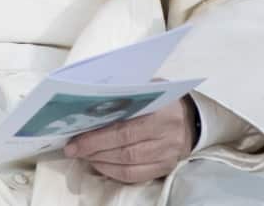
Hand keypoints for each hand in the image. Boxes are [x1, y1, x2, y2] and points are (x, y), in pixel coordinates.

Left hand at [63, 97, 196, 183]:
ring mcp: (168, 155)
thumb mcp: (148, 87)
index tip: (75, 137)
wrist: (190, 118)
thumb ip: (124, 92)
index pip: (125, 128)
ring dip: (101, 161)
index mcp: (163, 111)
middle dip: (93, 148)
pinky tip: (99, 164)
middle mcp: (168, 136)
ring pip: (129, 164)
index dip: (97, 136)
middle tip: (73, 148)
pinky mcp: (165, 168)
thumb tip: (89, 99)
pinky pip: (136, 175)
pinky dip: (114, 172)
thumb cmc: (161, 99)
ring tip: (83, 154)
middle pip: (125, 148)